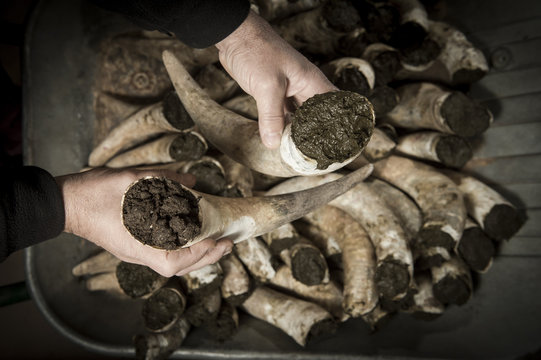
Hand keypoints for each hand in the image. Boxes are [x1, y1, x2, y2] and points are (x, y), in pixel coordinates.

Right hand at [56, 168, 232, 276]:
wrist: (65, 202)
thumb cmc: (94, 193)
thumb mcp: (132, 180)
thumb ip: (164, 181)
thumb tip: (191, 181)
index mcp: (136, 244)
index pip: (174, 262)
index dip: (198, 254)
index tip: (215, 240)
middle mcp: (138, 253)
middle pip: (177, 267)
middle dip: (206, 258)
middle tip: (227, 244)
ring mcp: (135, 251)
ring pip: (172, 263)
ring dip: (197, 255)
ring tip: (217, 244)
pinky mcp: (133, 244)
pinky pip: (163, 253)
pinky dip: (182, 248)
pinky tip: (193, 238)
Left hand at [216, 10, 336, 148]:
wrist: (235, 36)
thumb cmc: (257, 52)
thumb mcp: (267, 86)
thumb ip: (271, 117)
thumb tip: (273, 143)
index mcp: (312, 83)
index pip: (334, 107)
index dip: (340, 125)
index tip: (339, 144)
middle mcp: (304, 87)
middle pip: (317, 116)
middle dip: (317, 134)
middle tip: (316, 156)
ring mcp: (289, 90)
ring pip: (299, 116)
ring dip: (298, 132)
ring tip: (299, 153)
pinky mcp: (274, 93)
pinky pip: (283, 114)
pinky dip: (282, 126)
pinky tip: (280, 139)